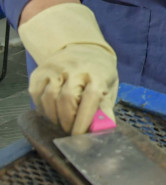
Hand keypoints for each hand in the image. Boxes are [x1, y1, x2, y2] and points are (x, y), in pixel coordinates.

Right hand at [19, 3, 117, 134]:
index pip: (90, 97)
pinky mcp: (39, 73)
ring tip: (62, 123)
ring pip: (49, 99)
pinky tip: (52, 113)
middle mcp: (75, 69)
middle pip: (66, 100)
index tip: (79, 136)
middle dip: (67, 121)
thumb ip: (105, 108)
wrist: (83, 49)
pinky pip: (36, 96)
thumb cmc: (99, 72)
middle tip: (70, 132)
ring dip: (54, 118)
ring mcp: (55, 69)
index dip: (83, 119)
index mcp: (97, 73)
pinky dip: (43, 110)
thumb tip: (105, 129)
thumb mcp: (109, 87)